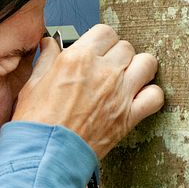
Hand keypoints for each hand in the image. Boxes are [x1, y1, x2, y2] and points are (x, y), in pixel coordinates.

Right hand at [13, 24, 163, 158]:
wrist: (45, 155)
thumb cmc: (36, 123)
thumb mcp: (33, 83)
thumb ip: (47, 59)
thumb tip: (49, 44)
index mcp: (79, 58)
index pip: (104, 32)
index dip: (100, 40)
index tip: (96, 49)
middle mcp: (104, 71)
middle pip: (126, 47)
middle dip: (117, 54)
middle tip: (107, 67)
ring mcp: (120, 93)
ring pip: (147, 64)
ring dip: (138, 68)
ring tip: (127, 77)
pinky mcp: (129, 117)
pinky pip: (155, 97)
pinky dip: (151, 95)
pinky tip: (138, 98)